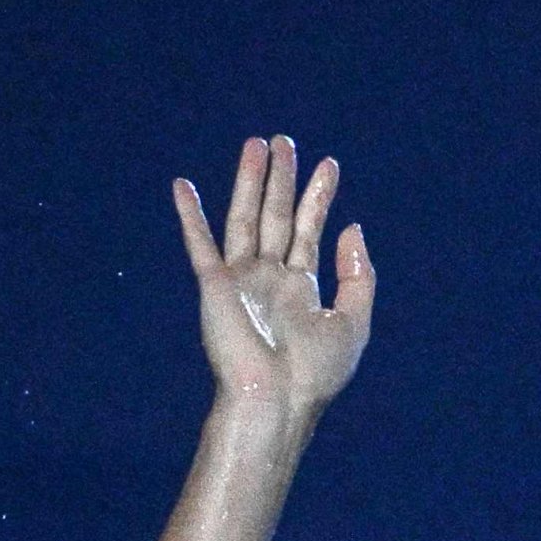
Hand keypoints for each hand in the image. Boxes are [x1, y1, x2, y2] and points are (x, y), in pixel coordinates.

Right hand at [172, 134, 372, 423]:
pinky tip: (182, 186)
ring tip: (257, 144)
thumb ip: (358, 276)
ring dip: (249, 181)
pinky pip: (200, 244)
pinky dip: (191, 215)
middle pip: (277, 216)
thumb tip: (352, 228)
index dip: (320, 197)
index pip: (310, 231)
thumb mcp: (353, 322)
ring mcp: (241, 280)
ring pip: (245, 218)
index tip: (329, 165)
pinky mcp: (214, 287)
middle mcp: (270, 279)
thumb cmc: (315, 374)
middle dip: (283, 179)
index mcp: (302, 288)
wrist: (276, 400)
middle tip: (285, 141)